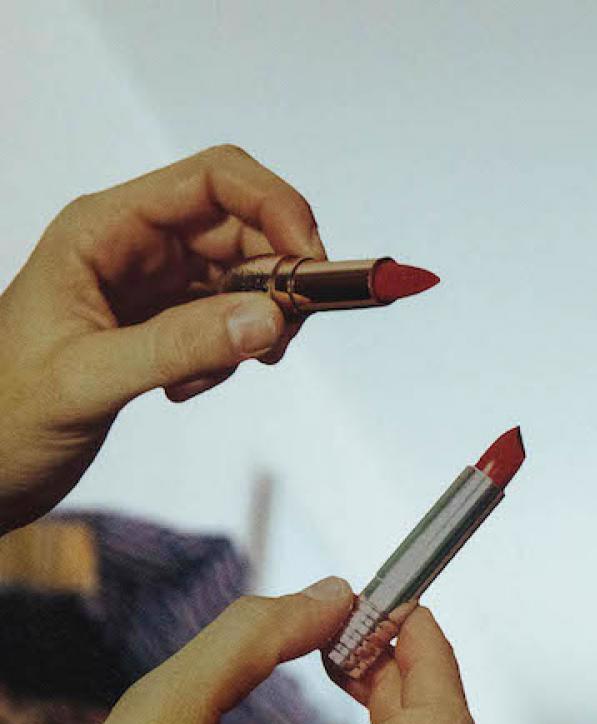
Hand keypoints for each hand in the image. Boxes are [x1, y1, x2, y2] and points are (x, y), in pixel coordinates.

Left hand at [0, 145, 324, 530]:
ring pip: (248, 275)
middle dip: (280, 277)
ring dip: (261, 322)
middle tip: (286, 335)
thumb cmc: (2, 416)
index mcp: (104, 229)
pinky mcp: (166, 323)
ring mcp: (153, 283)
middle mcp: (134, 244)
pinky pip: (233, 319)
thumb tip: (269, 318)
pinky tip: (191, 386)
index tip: (312, 263)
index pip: (213, 181)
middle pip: (245, 227)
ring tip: (221, 373)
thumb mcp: (88, 381)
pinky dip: (236, 352)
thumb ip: (178, 346)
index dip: (276, 207)